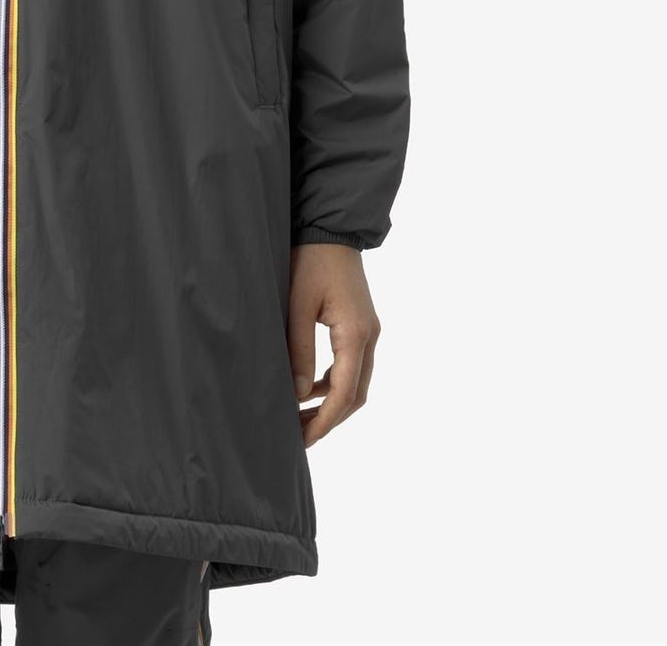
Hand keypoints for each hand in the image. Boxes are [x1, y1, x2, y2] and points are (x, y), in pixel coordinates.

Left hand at [287, 242, 380, 447]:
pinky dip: (333, 383)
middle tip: (298, 436)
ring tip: (299, 417)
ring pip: (356, 382)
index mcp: (356, 333)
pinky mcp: (361, 324)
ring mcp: (368, 330)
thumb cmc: (310, 260)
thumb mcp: (297, 304)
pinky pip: (352, 365)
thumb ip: (298, 350)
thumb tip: (299, 394)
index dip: (324, 421)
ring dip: (331, 403)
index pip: (344, 394)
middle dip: (329, 419)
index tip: (303, 440)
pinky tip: (309, 388)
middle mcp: (369, 336)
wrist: (329, 226)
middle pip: (355, 395)